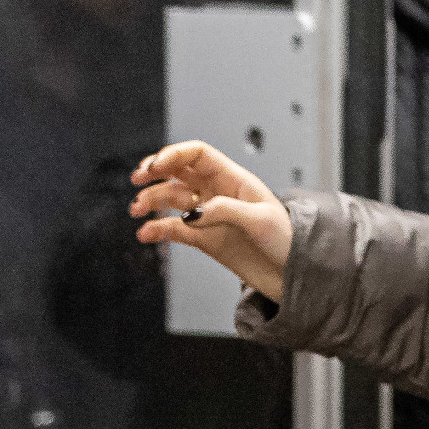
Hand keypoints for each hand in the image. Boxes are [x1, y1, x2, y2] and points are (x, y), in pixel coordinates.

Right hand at [128, 142, 291, 301]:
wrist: (291, 274)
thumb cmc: (286, 240)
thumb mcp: (262, 221)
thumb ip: (226, 211)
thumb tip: (192, 213)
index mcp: (234, 179)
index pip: (198, 155)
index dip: (174, 155)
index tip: (154, 167)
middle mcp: (218, 193)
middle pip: (179, 171)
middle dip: (155, 171)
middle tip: (138, 178)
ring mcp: (208, 215)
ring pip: (172, 199)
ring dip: (152, 200)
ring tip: (137, 211)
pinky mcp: (203, 238)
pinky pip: (174, 229)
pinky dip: (158, 229)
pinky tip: (146, 233)